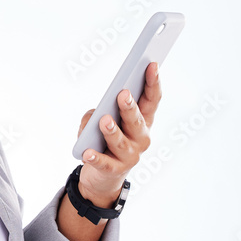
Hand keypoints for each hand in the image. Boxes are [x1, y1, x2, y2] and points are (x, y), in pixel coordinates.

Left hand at [75, 62, 161, 205]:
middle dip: (130, 107)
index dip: (153, 83)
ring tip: (104, 121)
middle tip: (123, 94)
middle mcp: (141, 138)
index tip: (152, 65)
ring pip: (121, 142)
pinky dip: (95, 158)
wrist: (104, 175)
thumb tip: (95, 116)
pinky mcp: (115, 170)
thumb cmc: (105, 139)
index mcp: (143, 121)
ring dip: (112, 130)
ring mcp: (130, 156)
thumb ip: (96, 114)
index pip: (152, 100)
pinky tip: (87, 152)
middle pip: (137, 121)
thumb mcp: (100, 122)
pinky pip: (104, 163)